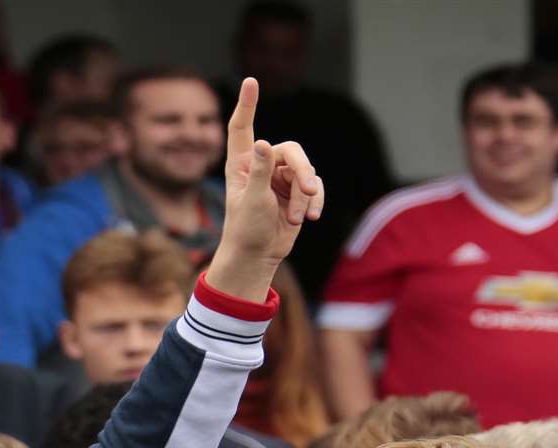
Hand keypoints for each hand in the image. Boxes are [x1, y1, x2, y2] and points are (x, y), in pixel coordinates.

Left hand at [210, 78, 323, 301]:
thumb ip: (259, 173)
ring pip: (306, 171)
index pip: (242, 128)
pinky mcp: (296, 191)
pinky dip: (315, 201)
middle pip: (291, 151)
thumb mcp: (251, 201)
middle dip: (302, 170)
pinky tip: (310, 217)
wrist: (258, 256)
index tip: (251, 81)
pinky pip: (315, 186)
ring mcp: (280, 178)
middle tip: (309, 191)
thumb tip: (265, 143)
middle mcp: (261, 165)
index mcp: (242, 164)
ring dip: (307, 194)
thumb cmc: (246, 229)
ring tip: (301, 216)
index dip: (247, 104)